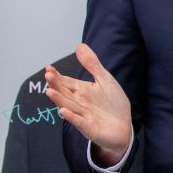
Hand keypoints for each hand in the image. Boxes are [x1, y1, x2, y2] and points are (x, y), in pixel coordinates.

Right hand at [46, 43, 131, 165]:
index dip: (57, 76)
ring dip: (59, 100)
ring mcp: (83, 115)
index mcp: (82, 91)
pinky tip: (64, 111)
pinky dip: (72, 117)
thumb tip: (80, 45)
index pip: (66, 82)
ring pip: (69, 106)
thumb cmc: (114, 103)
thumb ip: (92, 65)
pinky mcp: (89, 127)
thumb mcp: (105, 80)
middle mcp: (79, 102)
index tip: (48, 68)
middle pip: (64, 93)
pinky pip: (79, 122)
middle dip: (56, 85)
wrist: (124, 126)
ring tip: (50, 91)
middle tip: (48, 76)